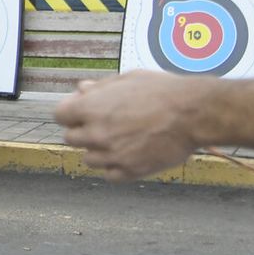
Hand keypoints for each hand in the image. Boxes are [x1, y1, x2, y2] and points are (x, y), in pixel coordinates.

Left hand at [53, 72, 205, 180]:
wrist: (194, 113)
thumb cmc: (163, 91)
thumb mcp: (128, 80)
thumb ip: (100, 88)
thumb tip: (81, 89)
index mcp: (90, 108)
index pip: (59, 115)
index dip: (71, 112)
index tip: (84, 111)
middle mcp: (96, 134)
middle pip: (71, 138)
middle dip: (84, 131)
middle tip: (106, 125)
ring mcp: (111, 155)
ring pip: (88, 159)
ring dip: (98, 151)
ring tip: (121, 139)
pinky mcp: (129, 171)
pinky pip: (108, 174)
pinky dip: (115, 167)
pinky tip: (128, 154)